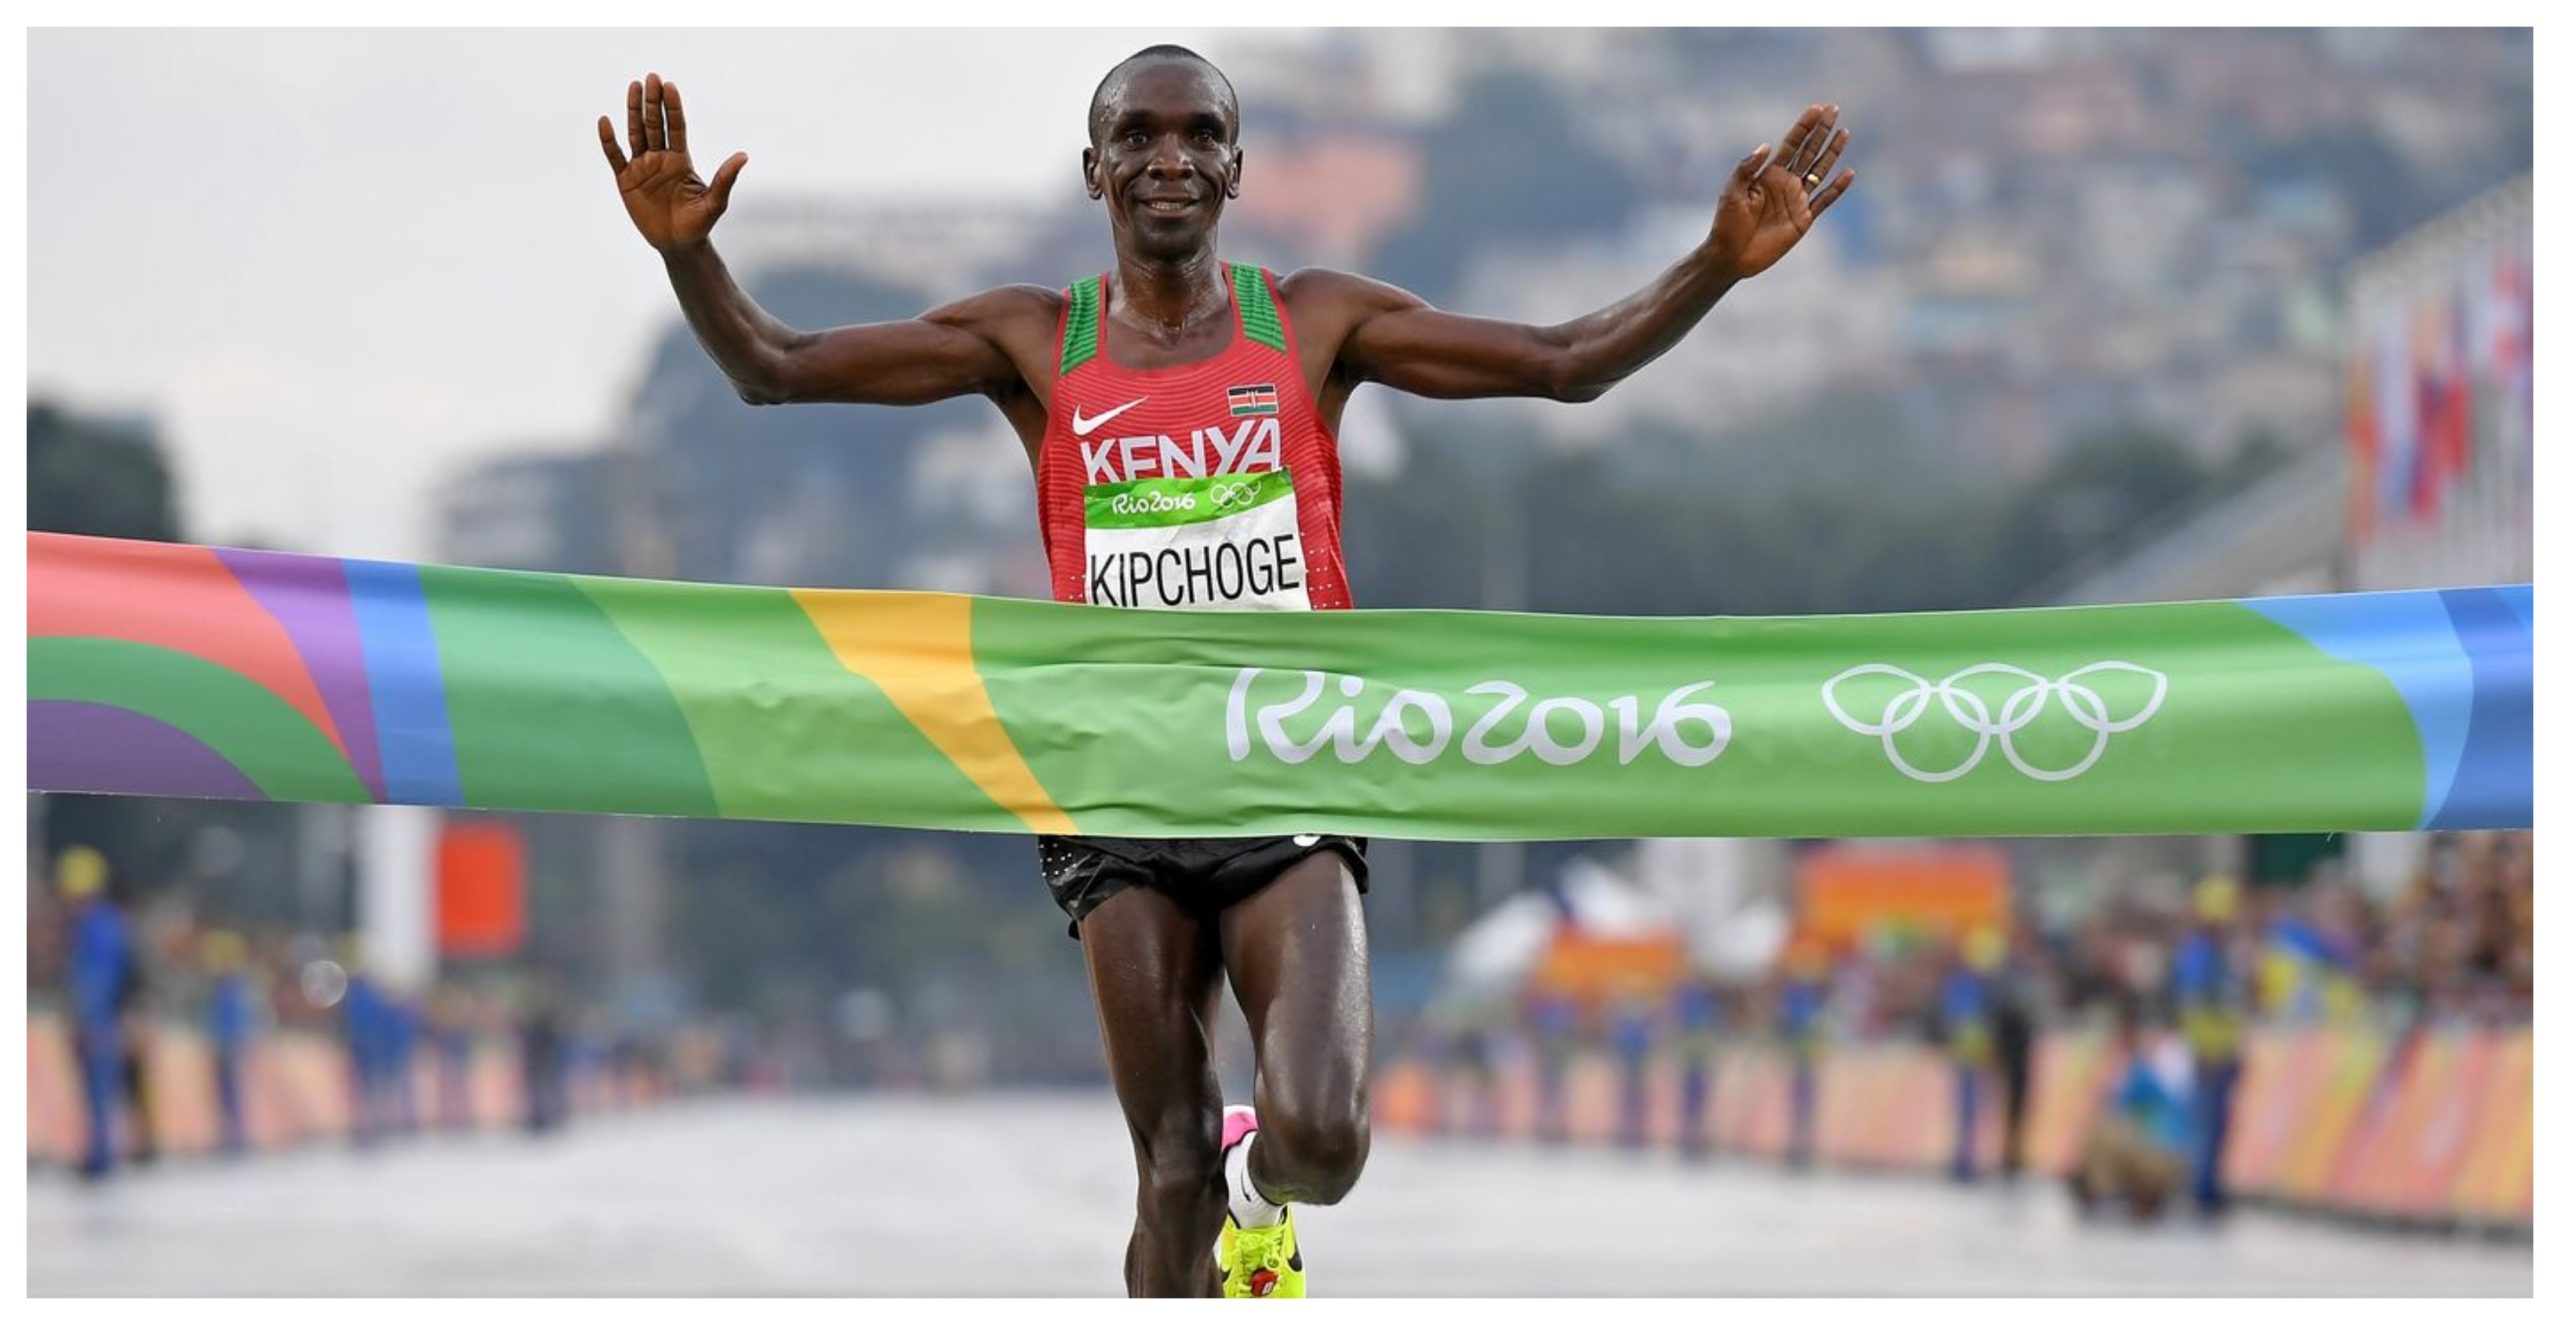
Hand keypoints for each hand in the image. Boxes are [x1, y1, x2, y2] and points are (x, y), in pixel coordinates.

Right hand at [597, 73, 748, 251]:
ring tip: (634, 86)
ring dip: (633, 111)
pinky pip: (615, 156)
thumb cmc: (699, 224)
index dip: (673, 107)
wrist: (678, 245)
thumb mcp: (715, 202)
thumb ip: (725, 178)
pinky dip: (609, 141)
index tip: (670, 86)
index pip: (677, 127)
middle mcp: (661, 158)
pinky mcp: (625, 180)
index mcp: (681, 159)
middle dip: (653, 102)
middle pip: (655, 124)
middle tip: (652, 78)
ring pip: (635, 133)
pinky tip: (605, 122)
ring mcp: (642, 167)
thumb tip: (744, 156)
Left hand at [1701, 104, 1853, 280]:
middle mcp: (1786, 183)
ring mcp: (1797, 200)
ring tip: (1844, 133)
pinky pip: (1824, 200)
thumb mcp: (1732, 192)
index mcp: (1769, 174)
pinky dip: (1837, 188)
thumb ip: (1747, 169)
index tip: (1817, 108)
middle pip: (1809, 152)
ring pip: (1820, 171)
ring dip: (1832, 152)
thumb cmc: (1727, 223)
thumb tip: (1767, 146)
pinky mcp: (1804, 219)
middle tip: (1834, 109)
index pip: (1791, 144)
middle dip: (1821, 131)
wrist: (1731, 255)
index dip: (1803, 126)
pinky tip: (1849, 173)